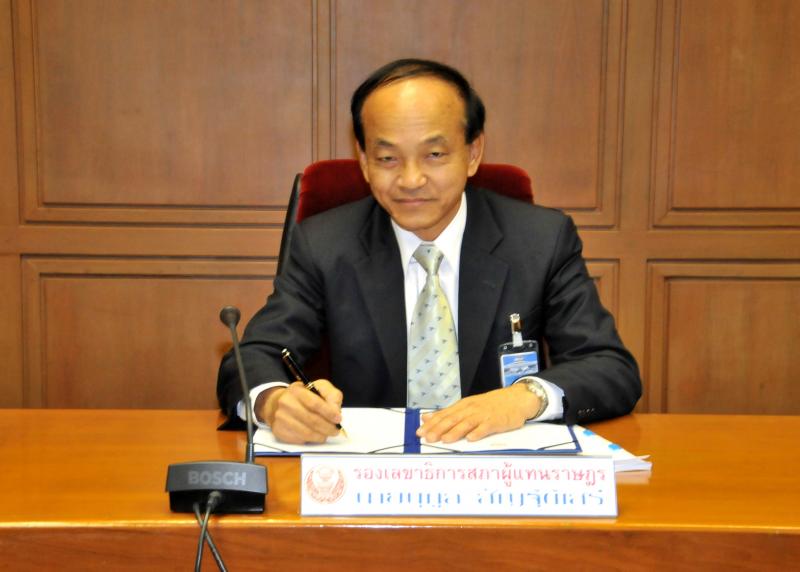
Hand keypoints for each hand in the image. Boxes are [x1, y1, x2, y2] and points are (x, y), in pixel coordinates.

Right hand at [256, 380, 342, 443]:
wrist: (278, 403)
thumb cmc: (304, 396)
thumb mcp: (320, 388)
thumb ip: (332, 396)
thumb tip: (336, 412)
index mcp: (297, 390)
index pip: (315, 403)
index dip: (328, 413)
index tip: (338, 419)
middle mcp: (286, 403)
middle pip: (312, 420)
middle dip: (328, 427)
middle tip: (336, 430)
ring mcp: (281, 418)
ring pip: (306, 433)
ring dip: (321, 436)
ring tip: (327, 434)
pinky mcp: (279, 430)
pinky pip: (299, 439)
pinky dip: (311, 440)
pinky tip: (315, 435)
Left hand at [416, 384, 538, 442]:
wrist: (516, 399)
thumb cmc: (491, 404)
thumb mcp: (468, 406)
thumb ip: (448, 413)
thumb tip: (426, 418)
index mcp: (463, 406)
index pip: (444, 415)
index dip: (431, 424)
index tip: (420, 432)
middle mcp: (471, 409)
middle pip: (453, 419)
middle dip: (439, 429)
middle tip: (428, 438)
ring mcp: (484, 415)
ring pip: (467, 423)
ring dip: (456, 432)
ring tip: (446, 439)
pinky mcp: (496, 421)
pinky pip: (486, 427)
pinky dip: (478, 432)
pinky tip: (471, 438)